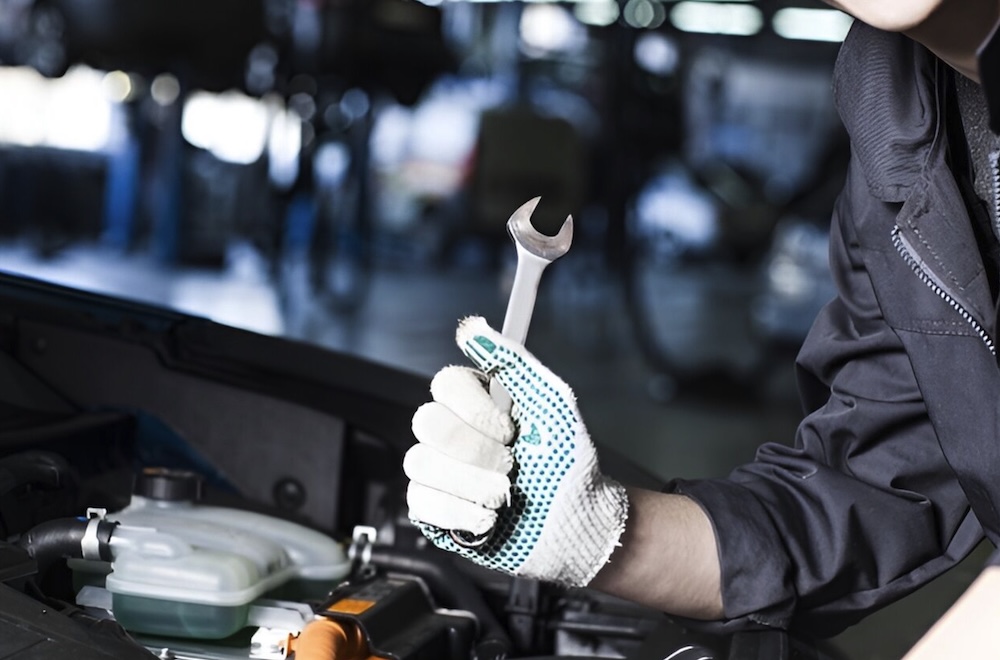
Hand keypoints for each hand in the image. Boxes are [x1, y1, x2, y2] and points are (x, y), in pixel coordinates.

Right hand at [404, 316, 627, 586]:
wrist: (576, 524)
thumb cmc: (567, 462)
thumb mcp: (552, 403)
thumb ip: (513, 361)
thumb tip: (472, 326)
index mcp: (474, 402)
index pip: (444, 384)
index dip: (477, 410)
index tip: (512, 429)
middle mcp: (450, 432)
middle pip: (427, 422)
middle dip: (478, 450)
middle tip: (511, 465)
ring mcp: (437, 471)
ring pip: (421, 464)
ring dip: (473, 484)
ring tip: (504, 495)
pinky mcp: (431, 510)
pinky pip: (422, 502)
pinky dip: (461, 512)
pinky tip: (488, 518)